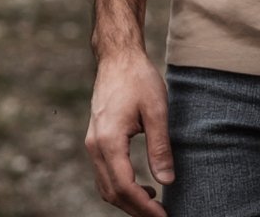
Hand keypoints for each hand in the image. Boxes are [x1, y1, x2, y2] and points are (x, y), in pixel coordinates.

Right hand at [84, 50, 173, 216]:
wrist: (117, 58)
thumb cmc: (139, 79)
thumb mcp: (157, 110)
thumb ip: (160, 147)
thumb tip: (167, 181)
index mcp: (108, 141)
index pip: (125, 187)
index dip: (144, 208)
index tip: (164, 216)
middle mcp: (95, 147)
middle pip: (112, 193)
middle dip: (136, 210)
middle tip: (162, 216)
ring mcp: (92, 144)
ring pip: (106, 186)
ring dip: (128, 201)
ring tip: (155, 206)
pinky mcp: (96, 140)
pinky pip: (105, 174)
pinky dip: (121, 187)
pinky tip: (143, 187)